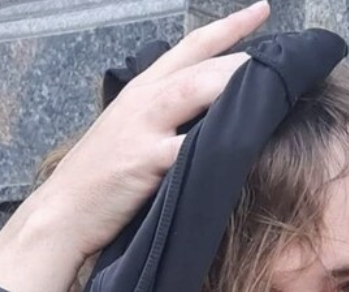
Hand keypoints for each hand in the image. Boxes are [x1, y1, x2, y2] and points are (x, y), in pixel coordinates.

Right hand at [0, 1, 271, 291]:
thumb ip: (164, 118)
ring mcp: (144, 128)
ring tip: (273, 85)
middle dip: (246, 59)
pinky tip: (248, 141)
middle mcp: (144, 100)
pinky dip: (220, 143)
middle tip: (286, 60)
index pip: (191, 47)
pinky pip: (191, 146)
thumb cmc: (96, 179)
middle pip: (203, 65)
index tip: (262, 10)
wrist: (62, 214)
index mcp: (142, 90)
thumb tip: (209, 116)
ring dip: (234, 84)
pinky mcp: (147, 161)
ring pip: (198, 90)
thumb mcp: (128, 134)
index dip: (229, 26)